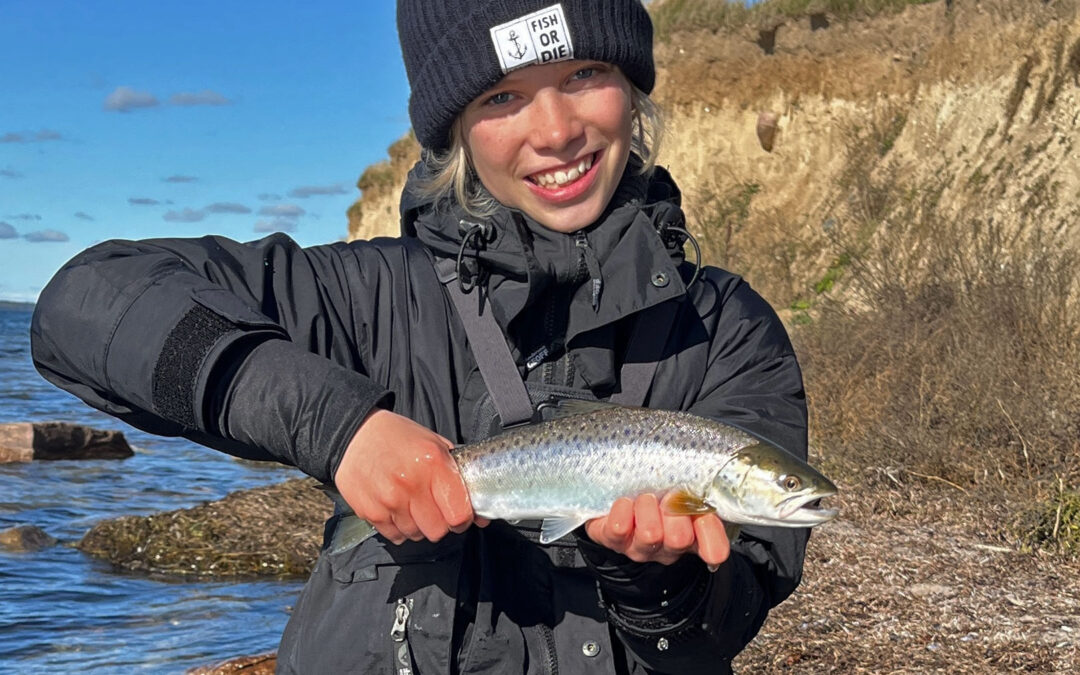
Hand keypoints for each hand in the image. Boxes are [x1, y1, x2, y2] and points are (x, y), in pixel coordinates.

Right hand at [333, 408, 485, 544]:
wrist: (354, 434)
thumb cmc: (398, 438)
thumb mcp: (435, 443)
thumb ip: (458, 475)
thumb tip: (481, 514)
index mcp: (433, 463)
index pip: (459, 514)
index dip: (463, 519)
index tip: (459, 515)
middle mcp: (411, 483)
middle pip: (438, 531)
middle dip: (440, 524)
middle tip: (435, 510)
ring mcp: (389, 500)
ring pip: (416, 535)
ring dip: (418, 525)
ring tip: (411, 504)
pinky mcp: (370, 512)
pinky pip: (395, 536)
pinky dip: (399, 528)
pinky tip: (395, 508)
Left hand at [585, 493, 729, 567]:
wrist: (614, 497)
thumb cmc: (658, 489)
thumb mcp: (683, 487)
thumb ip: (700, 487)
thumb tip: (711, 477)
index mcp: (694, 534)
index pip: (714, 549)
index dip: (712, 538)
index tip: (703, 518)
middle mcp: (668, 546)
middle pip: (680, 539)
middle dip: (674, 512)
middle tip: (667, 496)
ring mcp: (640, 547)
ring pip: (651, 534)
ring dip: (648, 508)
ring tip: (644, 496)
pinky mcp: (613, 540)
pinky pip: (619, 529)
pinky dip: (622, 510)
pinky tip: (624, 501)